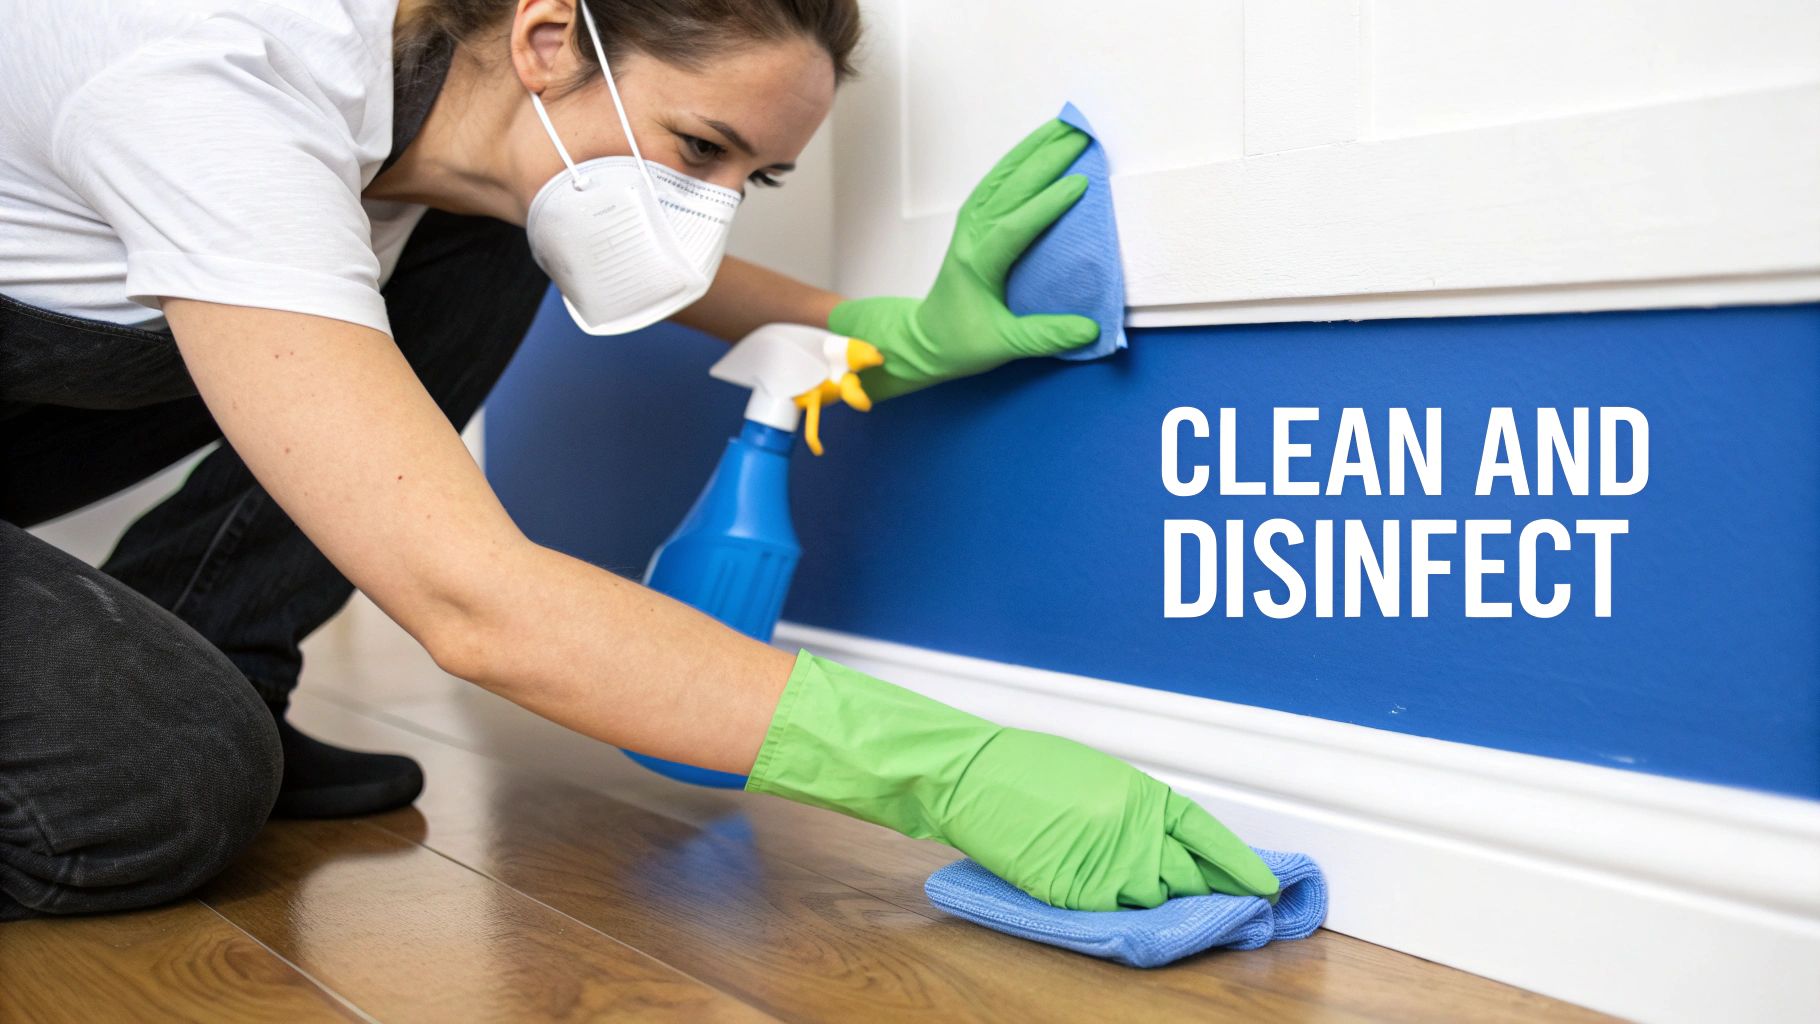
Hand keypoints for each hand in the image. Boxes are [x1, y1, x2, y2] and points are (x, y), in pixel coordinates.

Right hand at [745, 651, 1280, 910]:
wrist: (970, 776)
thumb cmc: (1027, 767)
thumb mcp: (1098, 776)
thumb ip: (1139, 811)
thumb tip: (1171, 844)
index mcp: (1144, 795)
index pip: (1210, 838)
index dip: (1242, 865)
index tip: (1267, 886)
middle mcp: (1133, 834)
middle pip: (1187, 878)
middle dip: (1199, 888)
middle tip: (1210, 897)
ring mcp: (1104, 868)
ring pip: (1151, 900)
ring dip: (1151, 898)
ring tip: (1132, 882)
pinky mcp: (1072, 895)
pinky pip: (1109, 912)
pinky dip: (1111, 906)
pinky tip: (1104, 892)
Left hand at [829, 119, 1100, 399]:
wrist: (925, 338)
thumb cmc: (961, 343)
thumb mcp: (1002, 347)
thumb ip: (1045, 337)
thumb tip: (1090, 329)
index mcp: (977, 264)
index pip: (1014, 227)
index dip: (1046, 205)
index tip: (1081, 184)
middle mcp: (971, 236)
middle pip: (1008, 189)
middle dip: (1046, 159)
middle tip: (1082, 135)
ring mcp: (970, 225)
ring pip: (1001, 177)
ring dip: (1033, 150)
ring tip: (1065, 126)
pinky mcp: (973, 222)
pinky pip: (996, 182)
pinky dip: (1019, 160)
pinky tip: (1039, 144)